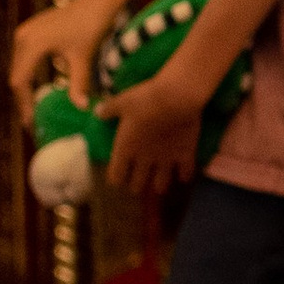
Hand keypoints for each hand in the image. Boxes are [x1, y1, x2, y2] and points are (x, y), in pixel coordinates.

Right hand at [10, 0, 115, 124]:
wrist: (98, 0)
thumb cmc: (92, 25)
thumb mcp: (84, 58)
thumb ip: (79, 84)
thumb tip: (81, 108)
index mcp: (32, 44)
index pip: (21, 81)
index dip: (24, 104)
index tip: (32, 123)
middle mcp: (23, 37)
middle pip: (16, 76)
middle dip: (23, 100)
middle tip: (32, 122)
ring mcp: (25, 33)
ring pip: (19, 68)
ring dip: (25, 89)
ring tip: (33, 110)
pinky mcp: (31, 32)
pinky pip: (25, 59)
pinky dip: (29, 76)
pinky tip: (37, 91)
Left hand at [101, 49, 209, 194]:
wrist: (175, 97)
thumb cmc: (144, 99)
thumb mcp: (122, 101)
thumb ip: (108, 110)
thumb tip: (97, 113)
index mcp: (126, 149)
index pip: (116, 176)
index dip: (116, 177)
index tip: (117, 176)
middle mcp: (144, 160)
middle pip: (137, 185)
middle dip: (136, 185)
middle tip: (137, 182)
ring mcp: (165, 160)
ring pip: (161, 185)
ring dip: (159, 185)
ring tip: (159, 185)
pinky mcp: (184, 156)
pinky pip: (185, 174)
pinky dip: (184, 176)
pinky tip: (183, 175)